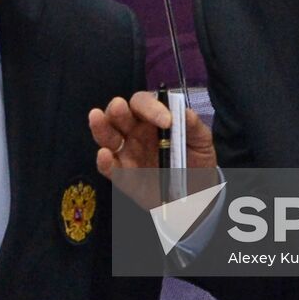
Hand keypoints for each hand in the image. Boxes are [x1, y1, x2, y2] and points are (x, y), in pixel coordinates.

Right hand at [89, 91, 216, 176]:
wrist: (197, 196)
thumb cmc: (196, 162)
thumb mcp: (201, 142)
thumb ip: (193, 126)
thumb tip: (183, 112)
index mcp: (152, 119)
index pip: (143, 103)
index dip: (151, 107)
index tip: (166, 121)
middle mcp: (134, 133)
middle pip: (118, 114)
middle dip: (117, 109)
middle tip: (119, 107)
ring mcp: (127, 154)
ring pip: (107, 137)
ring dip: (100, 127)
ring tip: (96, 117)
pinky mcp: (124, 178)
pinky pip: (110, 168)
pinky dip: (104, 162)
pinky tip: (104, 154)